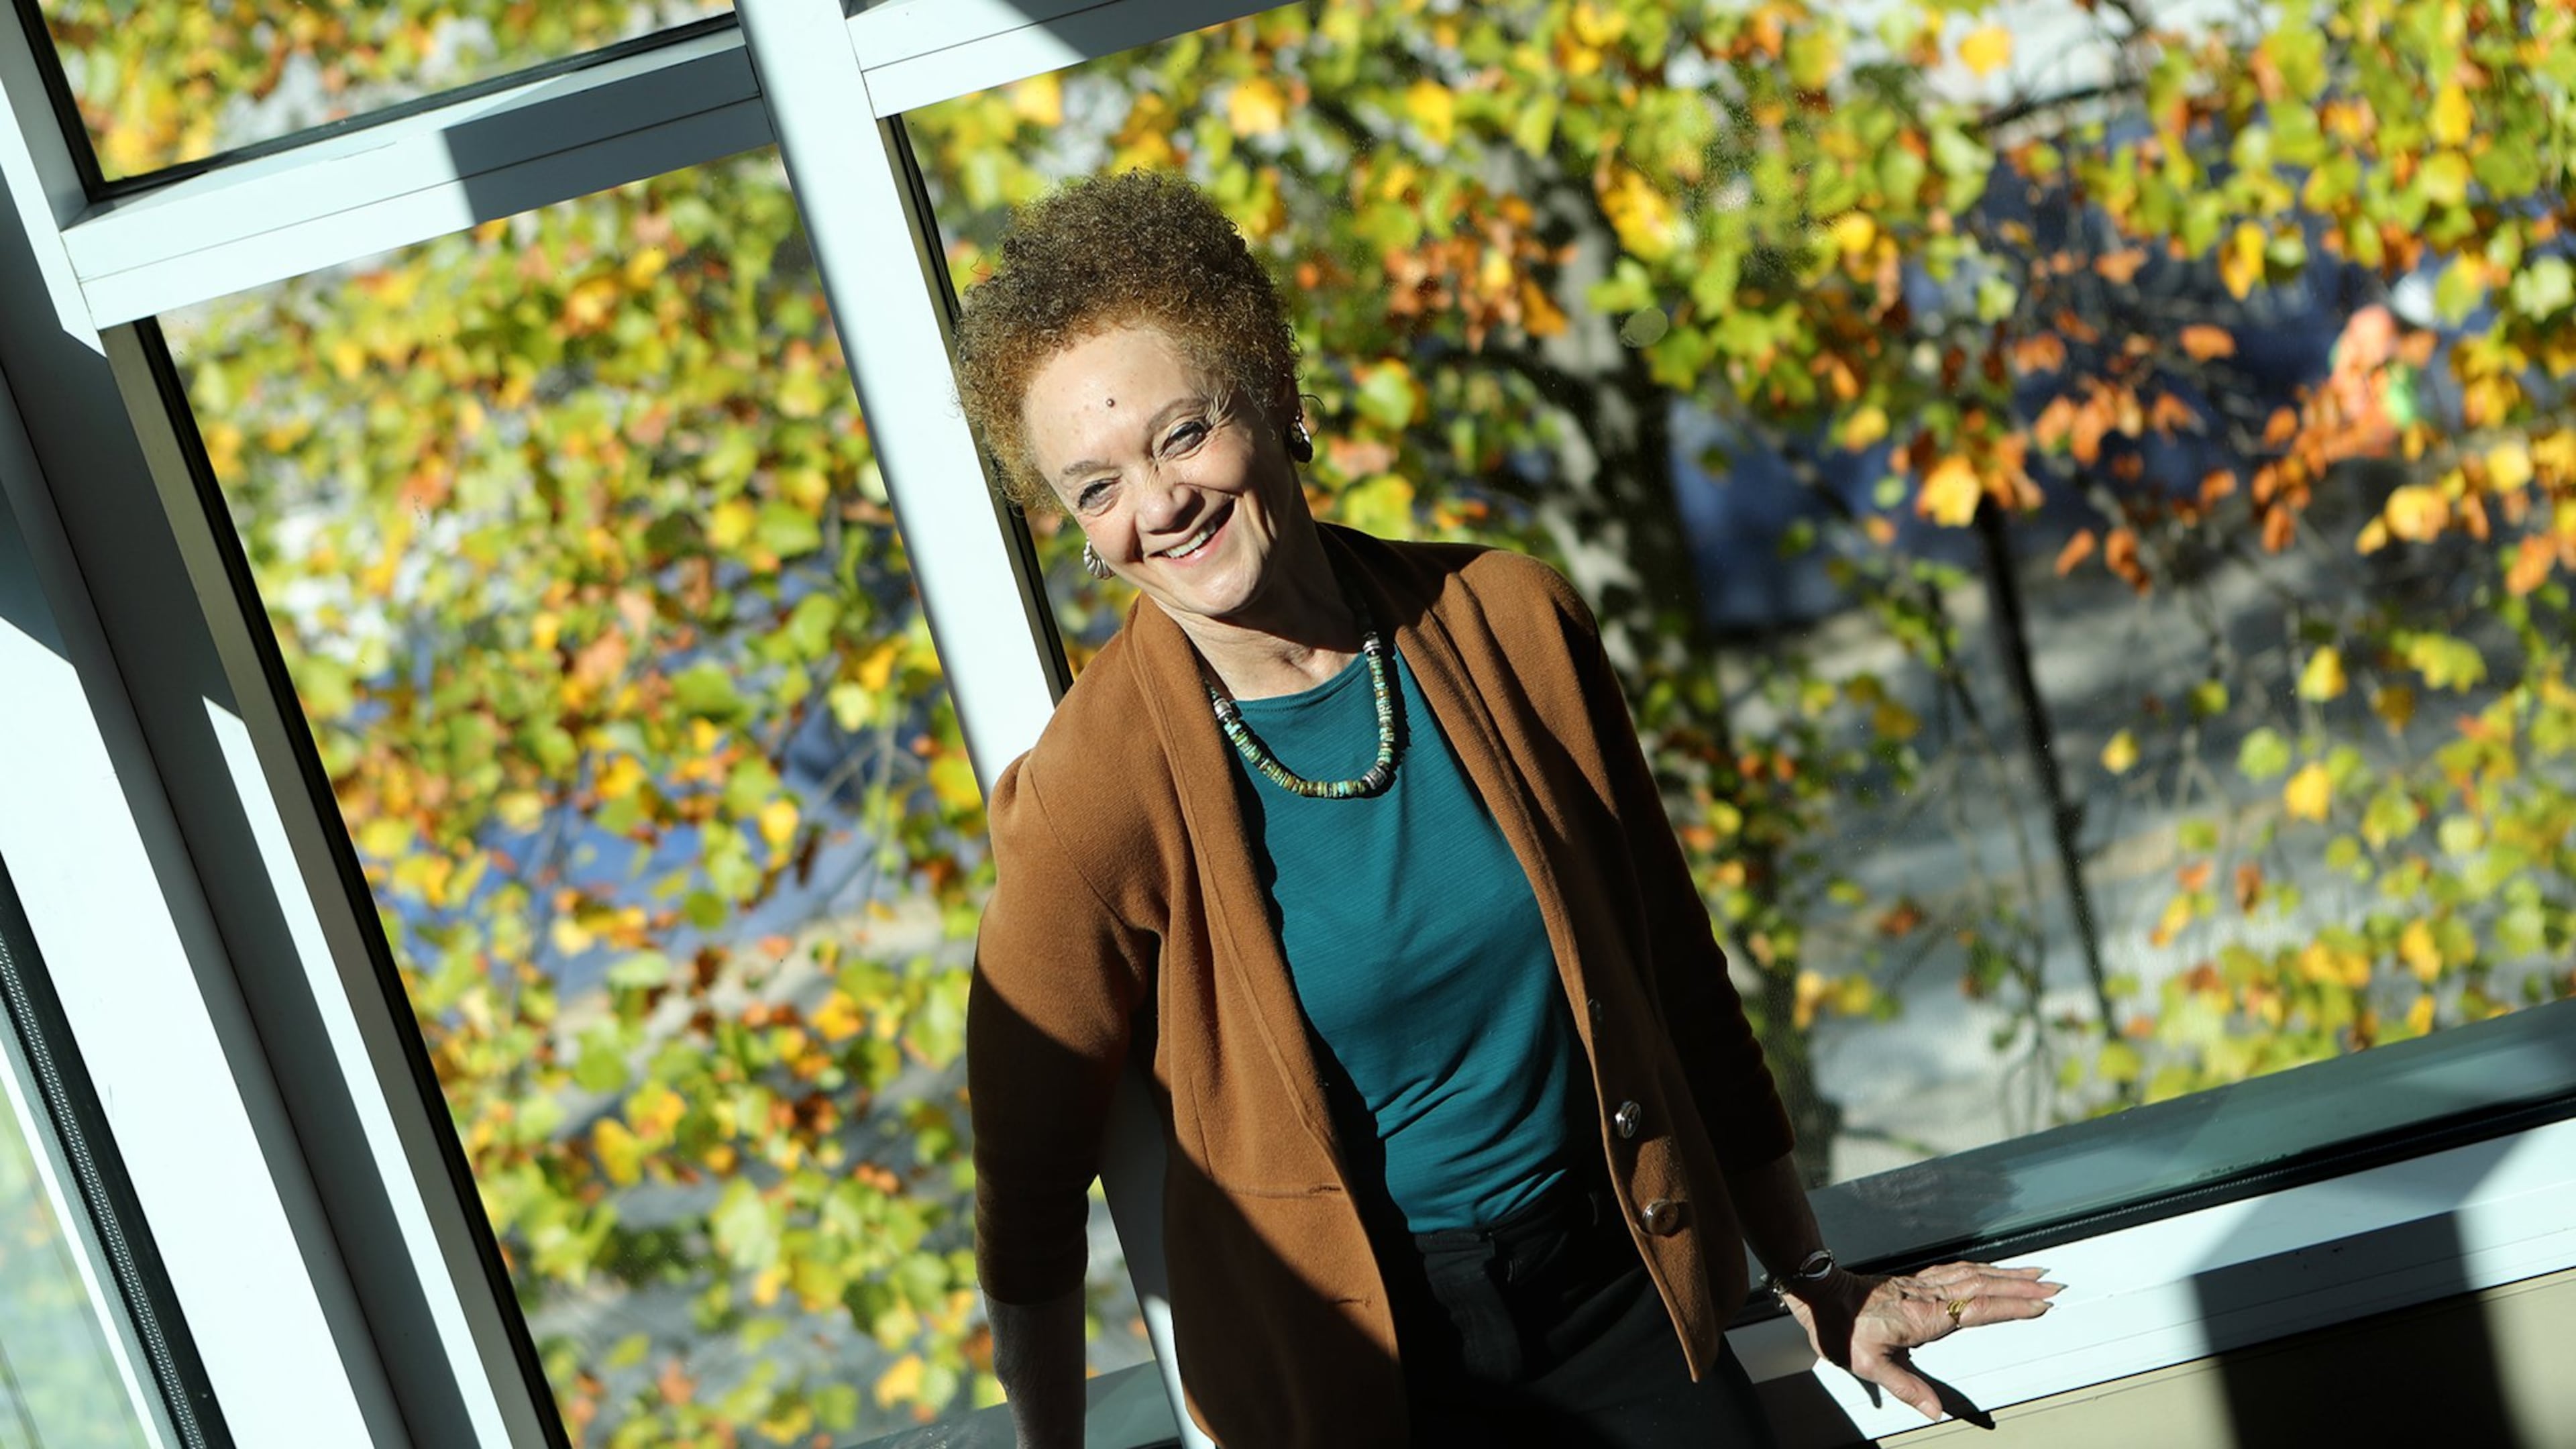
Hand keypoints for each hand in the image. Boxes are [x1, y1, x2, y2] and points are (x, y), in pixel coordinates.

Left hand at [1780, 1262, 2062, 1420]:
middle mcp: (1929, 1297)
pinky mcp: (1913, 1280)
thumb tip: (1934, 1410)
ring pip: (1973, 1274)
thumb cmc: (1841, 1328)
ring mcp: (1922, 1285)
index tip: (2041, 1304)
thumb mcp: (1870, 1365)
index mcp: (1925, 1318)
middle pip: (1984, 1286)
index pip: (1979, 1310)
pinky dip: (1979, 1268)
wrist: (1818, 1294)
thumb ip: (1907, 1386)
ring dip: (2005, 1273)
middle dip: (2022, 1285)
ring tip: (2033, 1271)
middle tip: (2053, 1283)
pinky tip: (1987, 1270)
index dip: (2012, 1307)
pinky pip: (1955, 1270)